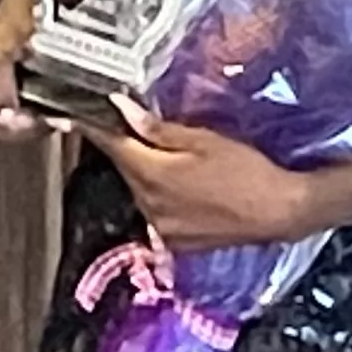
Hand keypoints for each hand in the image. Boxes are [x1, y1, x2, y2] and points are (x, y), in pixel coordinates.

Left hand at [94, 107, 328, 250]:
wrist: (280, 213)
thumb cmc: (246, 170)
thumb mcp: (204, 141)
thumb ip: (157, 129)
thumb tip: (120, 109)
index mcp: (151, 174)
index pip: (110, 145)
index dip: (91, 127)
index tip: (71, 113)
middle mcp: (147, 204)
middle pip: (126, 168)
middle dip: (127, 148)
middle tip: (134, 126)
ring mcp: (160, 227)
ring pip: (141, 190)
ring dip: (146, 173)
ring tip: (171, 159)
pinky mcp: (175, 242)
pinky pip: (157, 211)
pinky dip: (162, 196)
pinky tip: (186, 189)